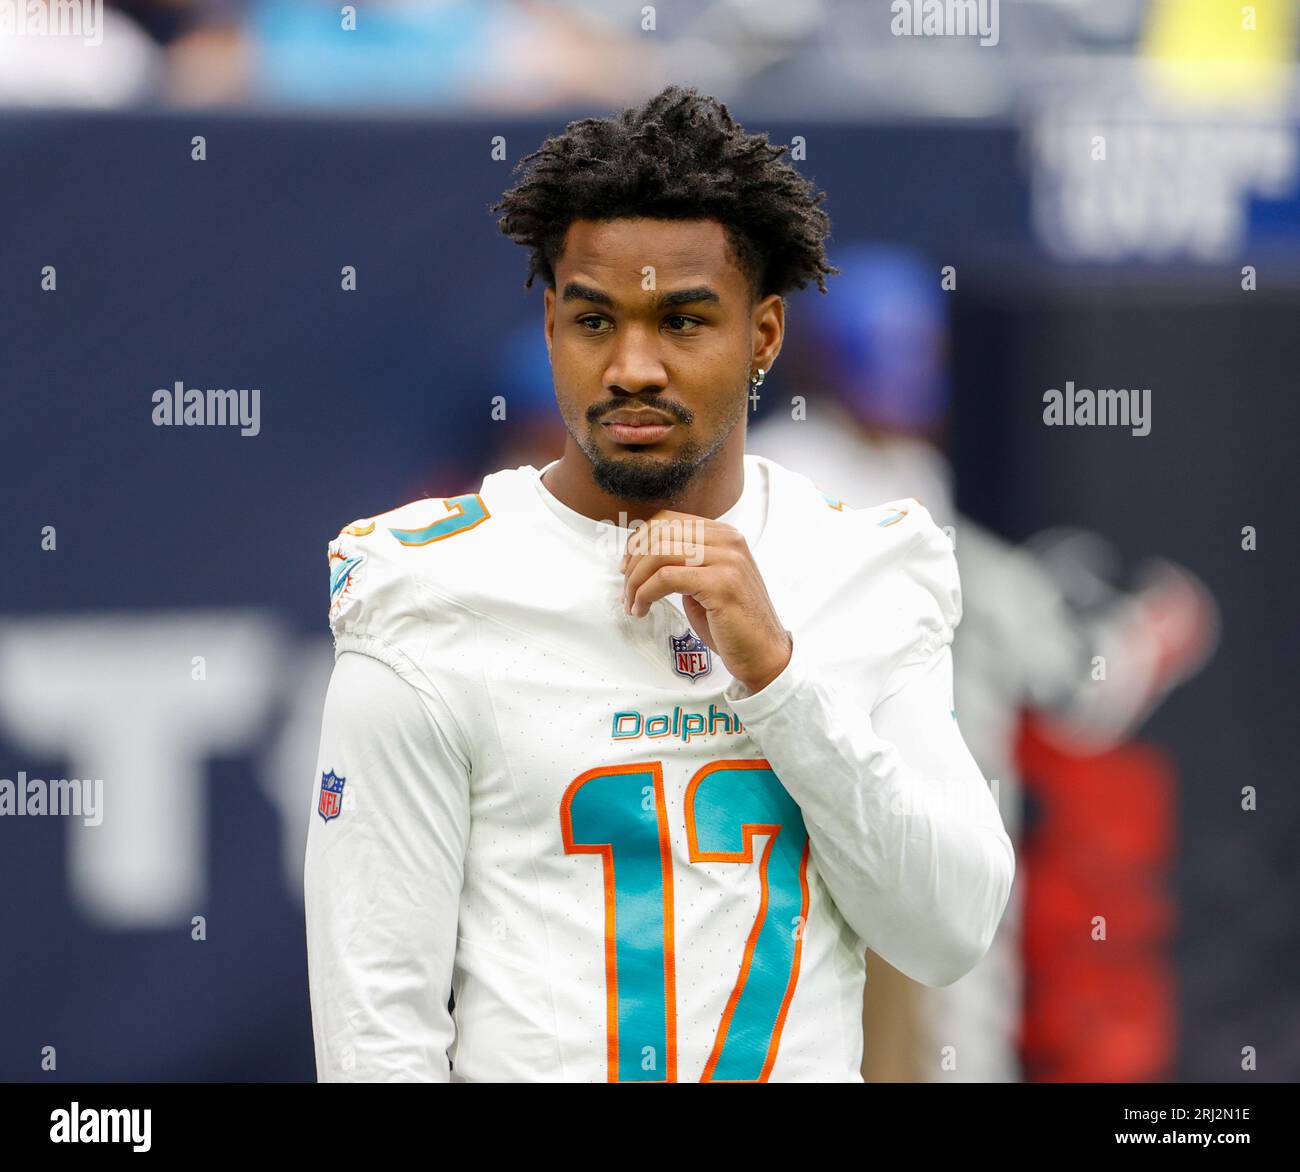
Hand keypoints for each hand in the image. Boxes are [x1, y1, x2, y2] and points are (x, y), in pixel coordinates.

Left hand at [621, 510, 792, 693]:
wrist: (763, 654)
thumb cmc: (732, 624)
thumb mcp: (706, 582)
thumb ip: (683, 563)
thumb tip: (641, 559)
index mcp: (725, 536)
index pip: (669, 521)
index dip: (639, 541)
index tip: (627, 566)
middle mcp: (729, 541)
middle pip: (661, 533)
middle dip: (633, 562)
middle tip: (626, 589)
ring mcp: (727, 560)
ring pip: (660, 553)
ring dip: (636, 581)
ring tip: (632, 603)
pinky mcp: (721, 584)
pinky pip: (666, 578)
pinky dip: (645, 594)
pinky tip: (642, 609)